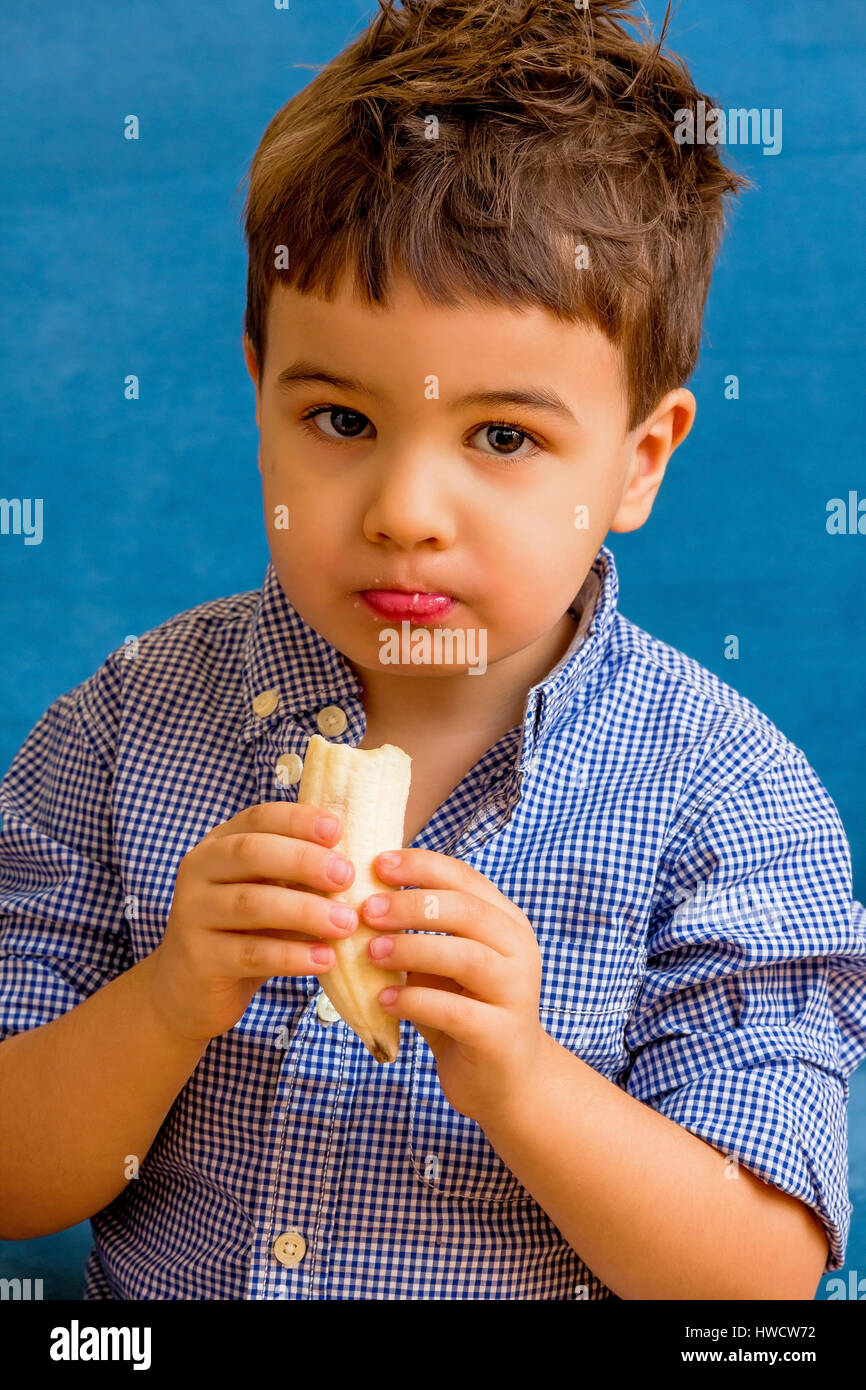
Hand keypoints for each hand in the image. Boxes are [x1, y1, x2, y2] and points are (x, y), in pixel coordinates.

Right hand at [149, 802, 360, 1044]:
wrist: (188, 989)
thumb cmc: (243, 931)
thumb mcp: (268, 893)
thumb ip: (299, 875)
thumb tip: (364, 857)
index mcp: (219, 844)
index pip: (258, 818)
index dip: (298, 820)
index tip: (338, 830)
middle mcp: (199, 871)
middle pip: (251, 853)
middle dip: (304, 861)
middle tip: (347, 876)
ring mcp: (193, 914)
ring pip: (251, 904)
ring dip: (305, 911)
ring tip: (347, 924)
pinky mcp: (199, 958)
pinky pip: (250, 953)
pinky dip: (292, 956)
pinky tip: (325, 960)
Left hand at [361, 848, 546, 1125]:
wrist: (507, 1079)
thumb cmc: (464, 1008)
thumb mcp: (444, 961)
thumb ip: (420, 930)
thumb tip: (361, 892)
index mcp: (506, 921)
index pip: (465, 878)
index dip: (421, 865)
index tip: (377, 863)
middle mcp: (518, 949)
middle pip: (466, 910)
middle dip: (411, 905)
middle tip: (367, 910)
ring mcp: (515, 992)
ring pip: (465, 956)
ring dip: (411, 949)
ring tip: (370, 953)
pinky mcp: (499, 1034)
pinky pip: (454, 1010)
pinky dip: (413, 1001)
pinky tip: (383, 1000)